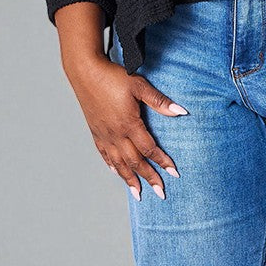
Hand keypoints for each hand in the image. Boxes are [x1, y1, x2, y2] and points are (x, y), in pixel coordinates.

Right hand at [62, 52, 185, 200]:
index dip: (162, 162)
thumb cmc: (112, 77)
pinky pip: (105, 154)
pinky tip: (117, 172)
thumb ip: (159, 101)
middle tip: (160, 192)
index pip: (149, 149)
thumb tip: (180, 111)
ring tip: (138, 193)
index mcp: (129, 124)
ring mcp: (104, 134)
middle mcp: (116, 134)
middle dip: (149, 178)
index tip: (174, 173)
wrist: (85, 72)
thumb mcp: (139, 86)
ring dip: (130, 179)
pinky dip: (112, 166)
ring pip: (119, 163)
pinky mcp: (95, 132)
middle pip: (135, 162)